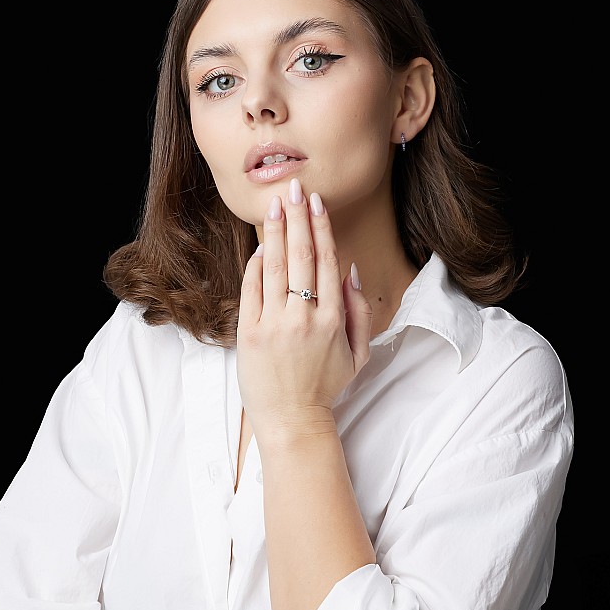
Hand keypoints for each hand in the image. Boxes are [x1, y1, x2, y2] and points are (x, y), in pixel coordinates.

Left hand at [237, 178, 372, 444]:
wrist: (292, 420)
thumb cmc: (326, 386)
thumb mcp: (359, 354)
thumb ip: (360, 312)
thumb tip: (351, 271)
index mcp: (333, 319)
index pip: (326, 262)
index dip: (321, 228)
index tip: (317, 203)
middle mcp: (304, 317)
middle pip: (300, 256)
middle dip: (297, 217)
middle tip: (294, 188)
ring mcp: (273, 324)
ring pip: (273, 266)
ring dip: (274, 231)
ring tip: (274, 204)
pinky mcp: (248, 333)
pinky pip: (250, 289)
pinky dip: (255, 264)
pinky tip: (259, 245)